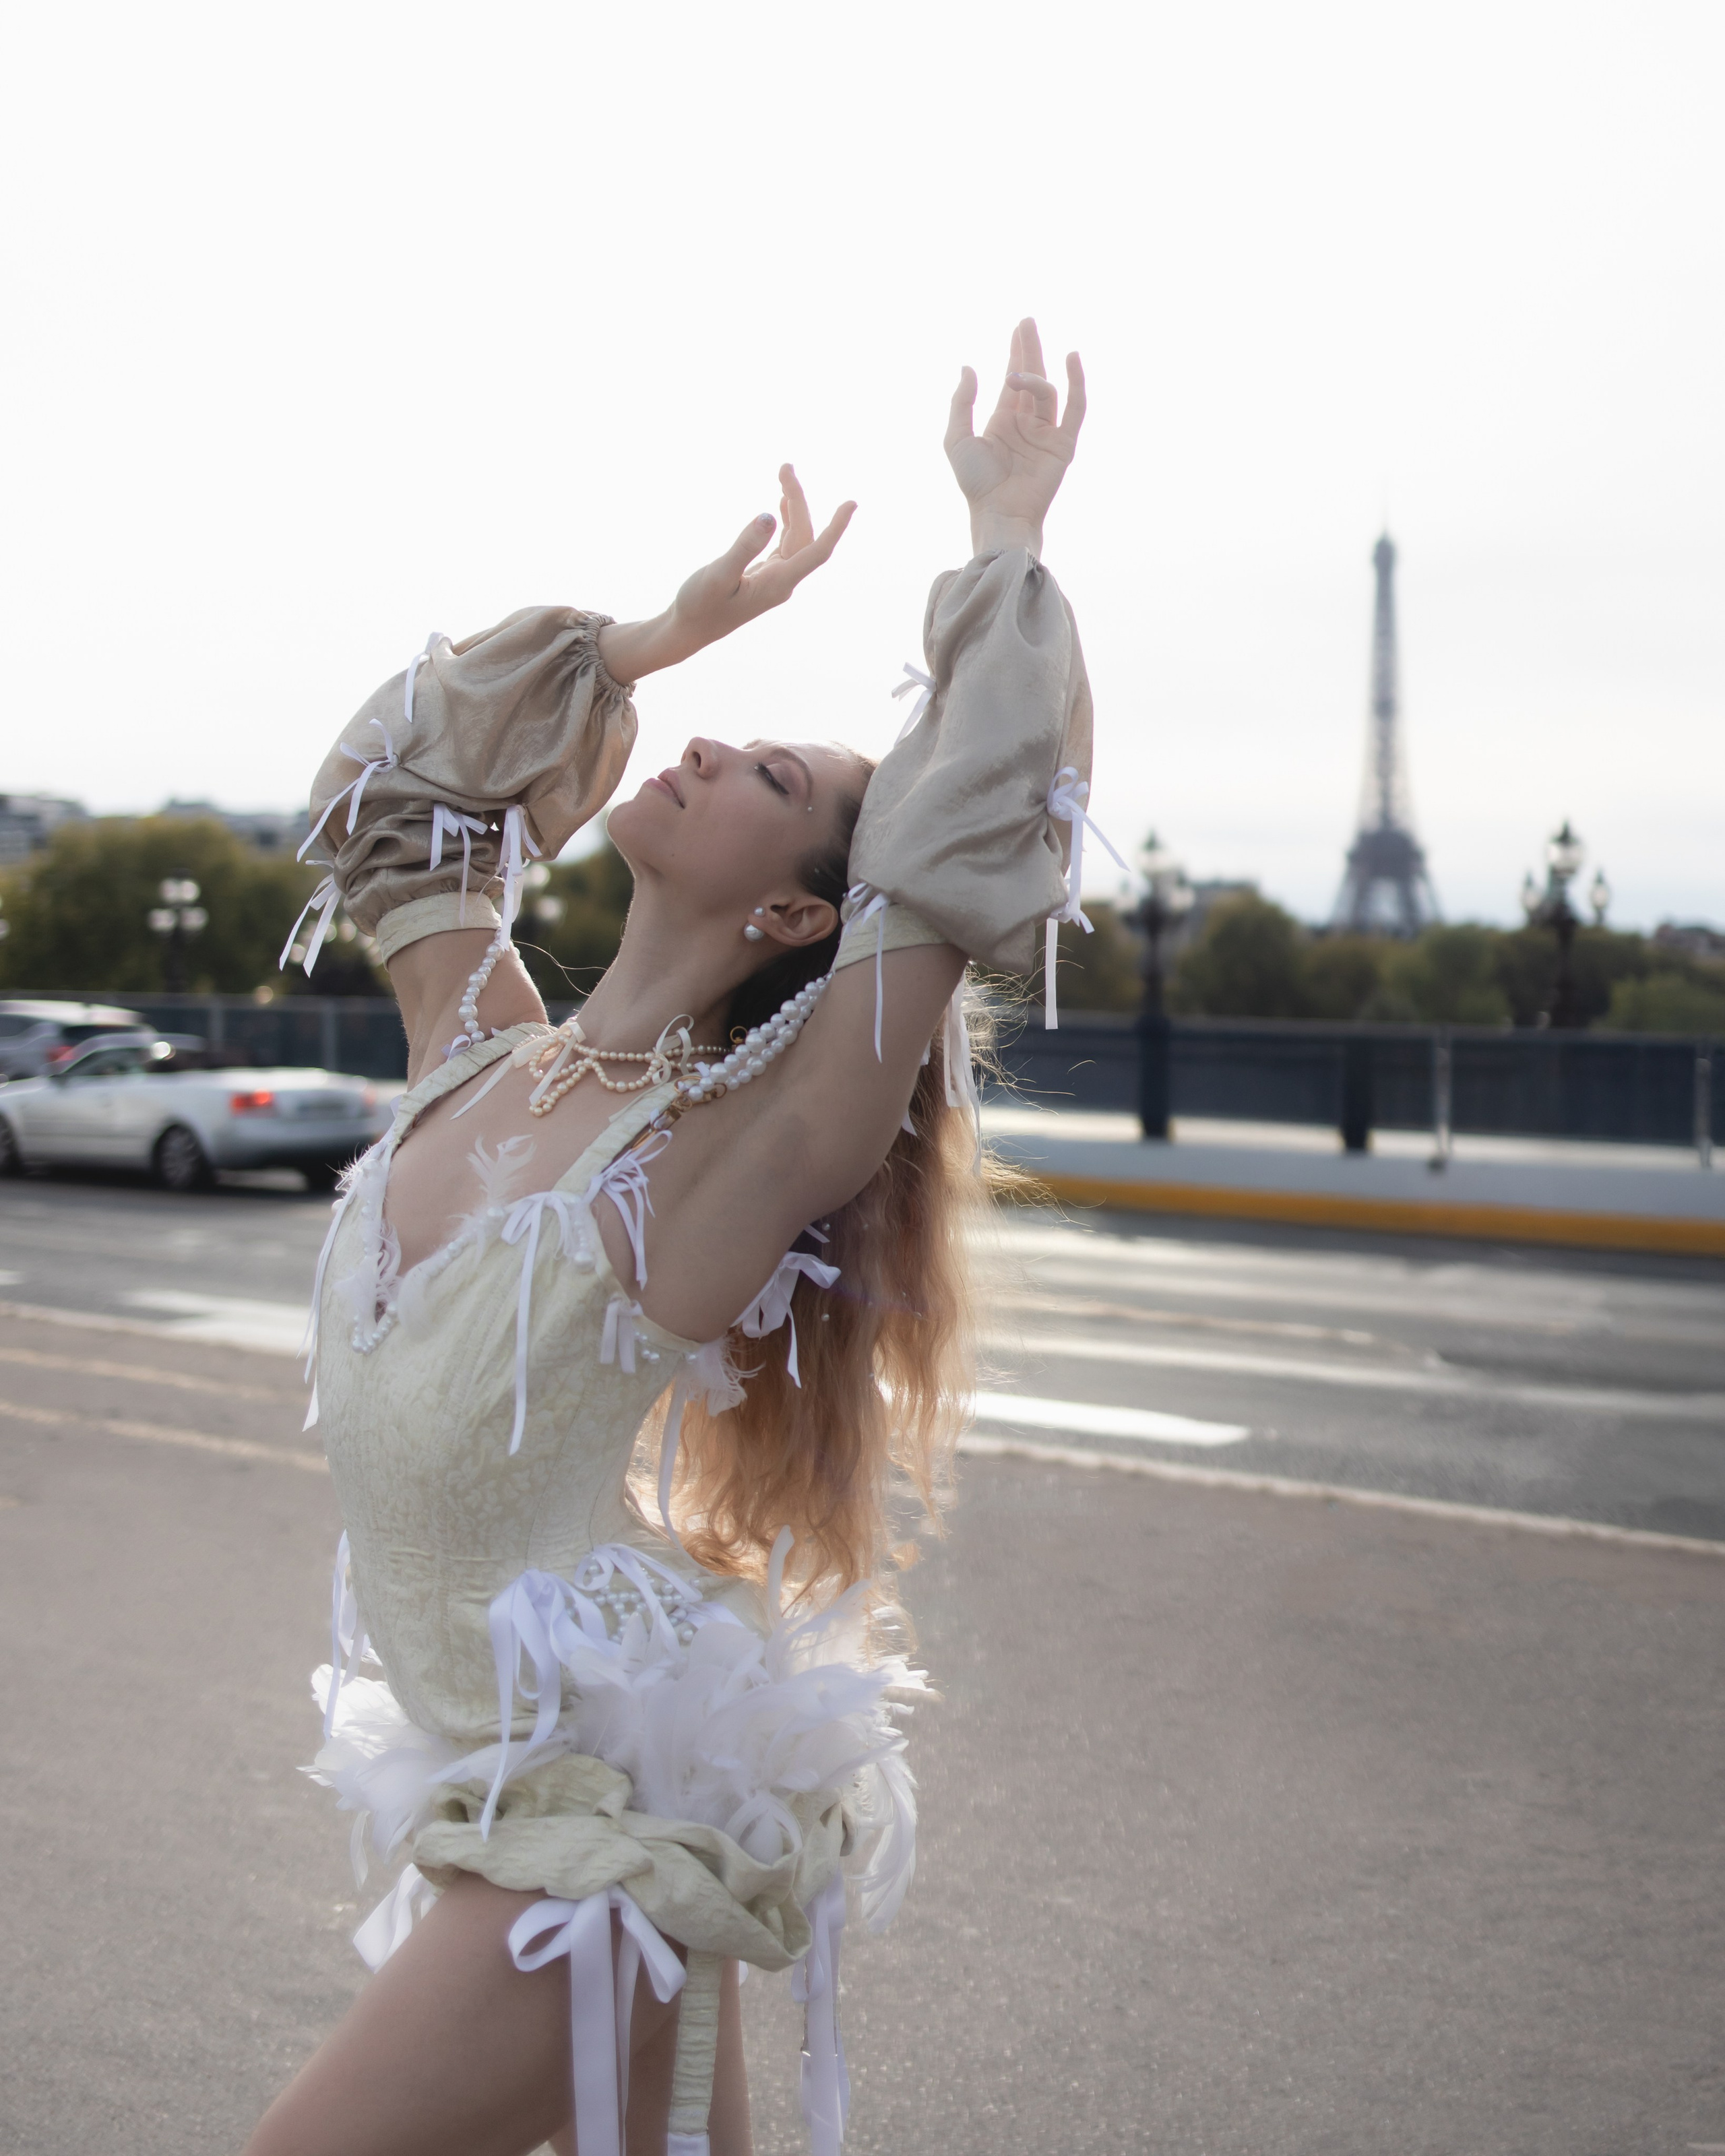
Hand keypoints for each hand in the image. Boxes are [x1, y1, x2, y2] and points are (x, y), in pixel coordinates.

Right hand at [598, 467, 854, 681]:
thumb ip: (744, 546)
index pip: (818, 551)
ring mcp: (775, 579)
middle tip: (784, 466)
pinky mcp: (765, 576)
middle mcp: (783, 582)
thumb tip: (768, 516)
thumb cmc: (699, 605)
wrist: (688, 630)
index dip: (836, 527)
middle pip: (804, 535)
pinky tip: (781, 506)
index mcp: (778, 583)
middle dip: (798, 500)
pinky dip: (786, 522)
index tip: (851, 503)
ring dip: (793, 508)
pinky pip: (785, 545)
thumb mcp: (718, 574)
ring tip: (784, 475)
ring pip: (795, 538)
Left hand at [944, 318, 1084, 560]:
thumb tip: (969, 367)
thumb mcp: (957, 438)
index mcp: (1003, 422)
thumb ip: (962, 402)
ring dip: (1033, 376)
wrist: (998, 512)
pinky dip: (1076, 383)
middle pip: (1031, 377)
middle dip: (1029, 348)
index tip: (1018, 328)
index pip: (1013, 379)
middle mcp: (1026, 424)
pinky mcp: (1063, 445)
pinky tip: (1071, 359)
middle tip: (1027, 320)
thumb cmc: (975, 483)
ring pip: (1046, 391)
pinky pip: (1075, 408)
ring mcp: (1046, 433)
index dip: (1016, 352)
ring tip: (1018, 372)